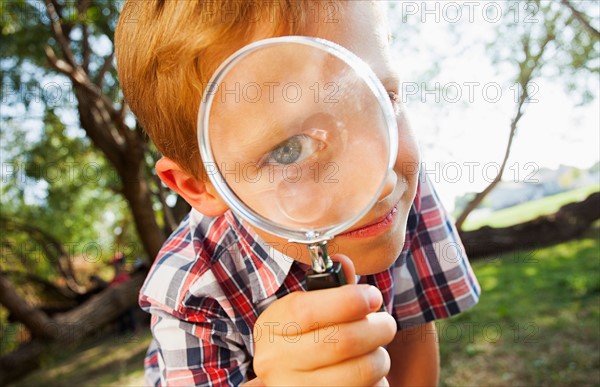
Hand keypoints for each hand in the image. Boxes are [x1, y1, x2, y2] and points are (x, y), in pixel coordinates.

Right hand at [251, 254, 396, 385]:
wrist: (294, 381)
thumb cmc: (306, 340)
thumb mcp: (310, 311)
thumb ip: (331, 288)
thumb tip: (343, 262)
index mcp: (271, 326)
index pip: (307, 310)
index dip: (347, 301)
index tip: (372, 296)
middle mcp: (274, 361)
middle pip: (340, 342)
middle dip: (376, 329)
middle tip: (386, 324)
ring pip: (359, 371)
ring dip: (380, 358)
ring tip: (377, 351)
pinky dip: (376, 382)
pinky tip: (368, 375)